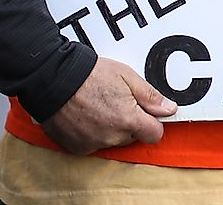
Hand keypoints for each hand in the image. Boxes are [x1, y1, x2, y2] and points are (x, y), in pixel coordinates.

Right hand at [41, 57, 176, 154]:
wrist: (53, 79)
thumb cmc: (89, 75)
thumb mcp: (127, 76)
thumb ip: (150, 96)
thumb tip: (169, 109)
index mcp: (128, 120)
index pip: (154, 134)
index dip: (153, 123)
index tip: (148, 113)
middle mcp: (112, 137)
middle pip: (133, 137)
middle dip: (130, 123)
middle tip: (118, 102)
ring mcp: (93, 144)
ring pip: (113, 140)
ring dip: (111, 128)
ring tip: (99, 106)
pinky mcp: (76, 148)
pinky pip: (93, 144)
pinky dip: (92, 134)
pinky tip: (86, 116)